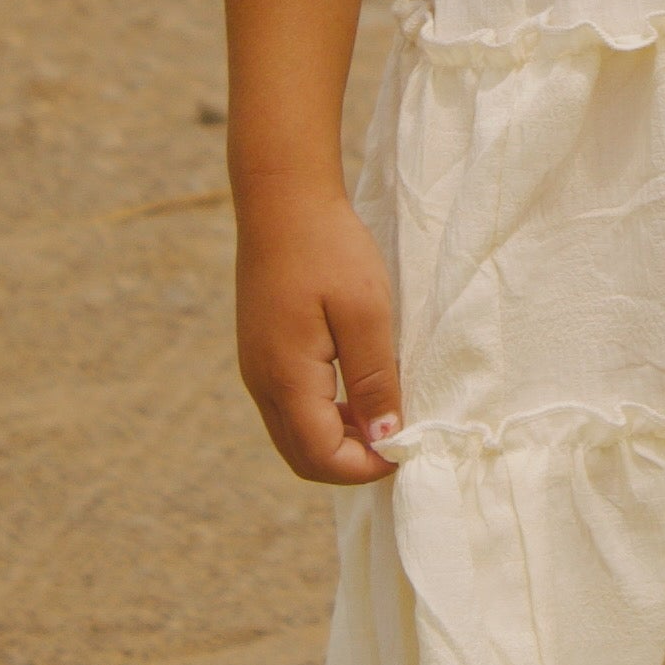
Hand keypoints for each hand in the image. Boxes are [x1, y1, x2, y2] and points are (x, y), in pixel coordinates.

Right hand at [234, 183, 402, 483]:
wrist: (283, 198)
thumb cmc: (329, 247)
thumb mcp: (366, 311)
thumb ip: (375, 378)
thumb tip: (384, 438)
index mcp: (286, 378)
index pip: (321, 457)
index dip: (365, 467)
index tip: (407, 448)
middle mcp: (262, 383)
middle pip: (302, 457)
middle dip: (350, 463)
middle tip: (398, 442)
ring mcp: (256, 369)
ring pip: (294, 435)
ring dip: (338, 441)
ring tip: (384, 415)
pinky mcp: (260, 353)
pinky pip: (290, 408)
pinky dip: (324, 417)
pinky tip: (358, 390)